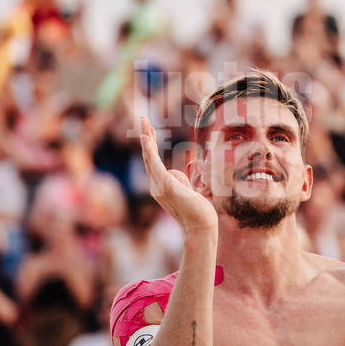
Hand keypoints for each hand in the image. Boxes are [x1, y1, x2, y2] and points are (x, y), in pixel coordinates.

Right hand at [140, 117, 216, 234]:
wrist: (201, 227)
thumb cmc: (199, 212)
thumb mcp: (189, 191)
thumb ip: (181, 180)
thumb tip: (175, 173)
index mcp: (161, 188)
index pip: (153, 162)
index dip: (151, 145)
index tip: (149, 130)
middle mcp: (156, 187)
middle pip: (149, 157)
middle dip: (147, 136)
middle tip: (143, 118)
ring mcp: (159, 187)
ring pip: (152, 158)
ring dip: (147, 138)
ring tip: (145, 121)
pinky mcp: (165, 185)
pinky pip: (155, 164)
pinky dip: (149, 150)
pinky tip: (147, 138)